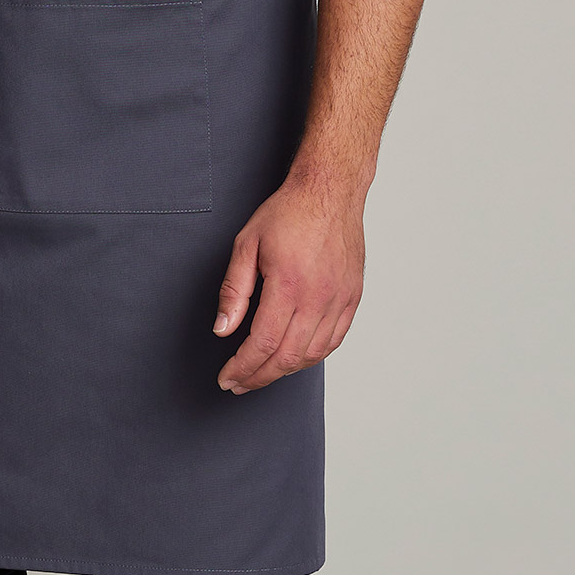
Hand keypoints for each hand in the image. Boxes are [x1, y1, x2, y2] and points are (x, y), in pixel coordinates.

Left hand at [212, 169, 365, 393]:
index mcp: (288, 285)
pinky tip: (296, 358)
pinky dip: (313, 356)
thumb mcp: (246, 245)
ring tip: (263, 373)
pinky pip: (334, 340)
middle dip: (259, 377)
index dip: (243, 367)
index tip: (228, 377)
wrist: (330, 191)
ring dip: (285, 370)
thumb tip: (223, 328)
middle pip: (287, 357)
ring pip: (313, 354)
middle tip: (240, 383)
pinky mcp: (352, 297)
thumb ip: (233, 290)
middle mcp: (318, 297)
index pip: (262, 344)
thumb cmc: (288, 213)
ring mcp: (339, 299)